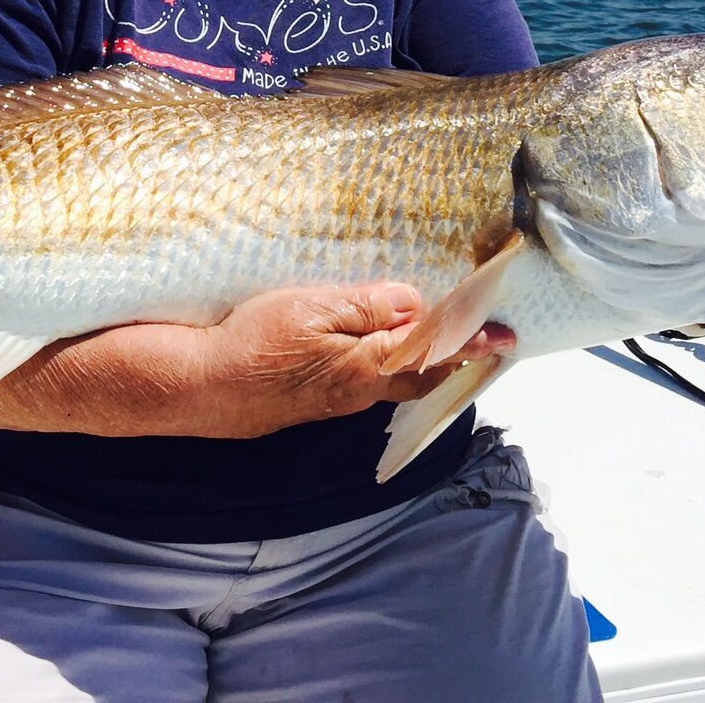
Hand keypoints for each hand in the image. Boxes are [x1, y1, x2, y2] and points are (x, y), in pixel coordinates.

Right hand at [191, 284, 514, 438]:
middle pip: (418, 375)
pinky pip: (360, 381)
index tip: (504, 338)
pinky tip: (371, 349)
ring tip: (432, 339)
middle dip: (450, 358)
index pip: (432, 354)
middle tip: (480, 342)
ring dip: (416, 361)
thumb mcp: (313, 309)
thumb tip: (414, 304)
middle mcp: (358, 391)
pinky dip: (381, 364)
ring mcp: (333, 400)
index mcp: (367, 367)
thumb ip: (367, 308)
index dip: (469, 344)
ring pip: (389, 380)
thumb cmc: (254, 343)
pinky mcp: (309, 400)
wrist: (200, 386)